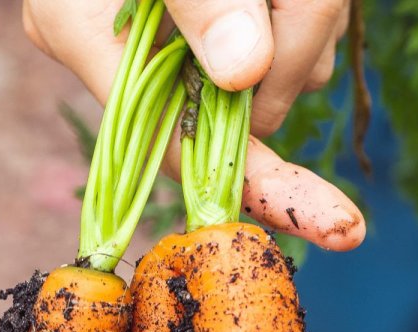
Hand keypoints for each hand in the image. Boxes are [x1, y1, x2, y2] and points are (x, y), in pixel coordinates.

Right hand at [23, 0, 364, 250]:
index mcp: (82, 32)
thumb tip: (244, 73)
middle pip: (249, 105)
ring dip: (312, 14)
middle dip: (299, 45)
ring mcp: (180, 42)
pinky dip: (311, 7)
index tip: (335, 223)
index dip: (260, 185)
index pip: (178, 146)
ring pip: (286, 71)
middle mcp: (128, 52)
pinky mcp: (224, 25)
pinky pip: (297, 39)